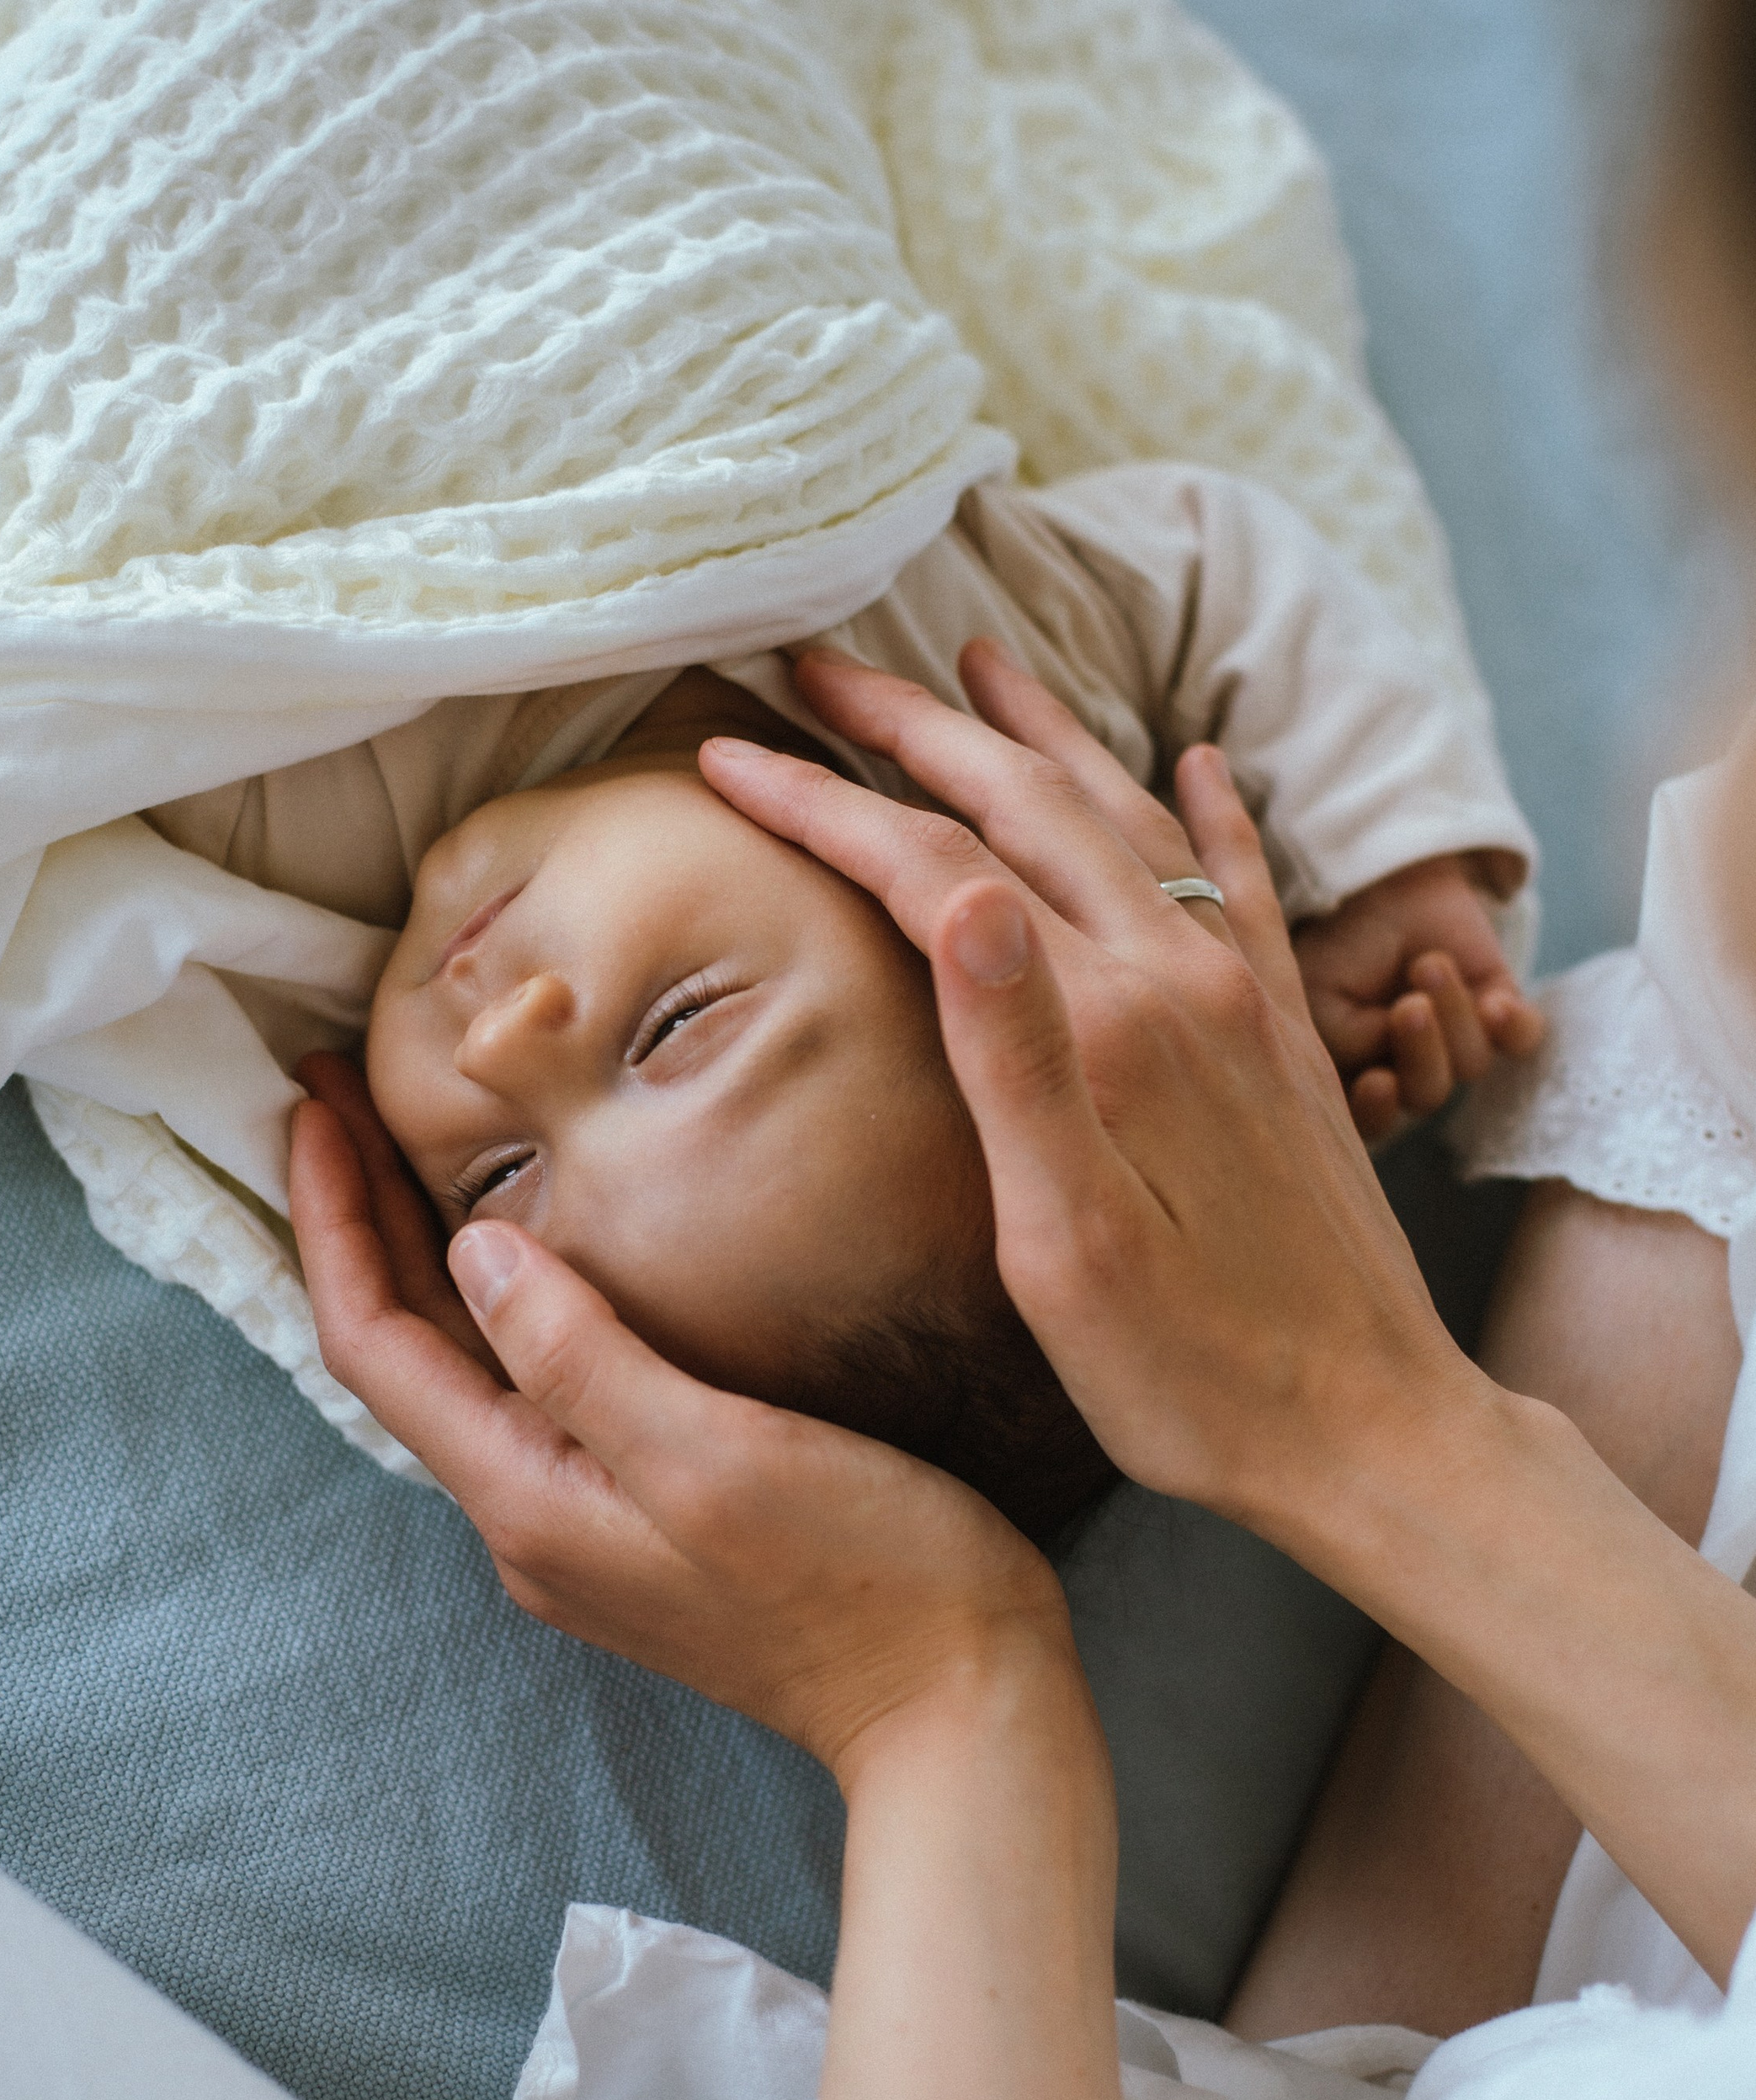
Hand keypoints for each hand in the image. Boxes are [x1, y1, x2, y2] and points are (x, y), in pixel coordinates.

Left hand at [288, 1055, 1072, 1785]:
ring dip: (423, 1254)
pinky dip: (501, 1300)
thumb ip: (582, 1356)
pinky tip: (531, 1249)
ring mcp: (583, 1526)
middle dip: (362, 1218)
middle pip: (405, 1351)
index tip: (316, 1099)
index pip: (375, 1343)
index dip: (333, 1216)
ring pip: (462, 1368)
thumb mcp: (713, 1454)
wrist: (958, 1706)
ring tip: (402, 1145)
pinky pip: (529, 1389)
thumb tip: (476, 1250)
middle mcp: (531, 1520)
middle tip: (336, 1089)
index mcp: (528, 1500)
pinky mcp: (642, 1518)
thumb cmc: (865, 1580)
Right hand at [695, 640, 1469, 1546]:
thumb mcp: (1066, 1243)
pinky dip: (1205, 805)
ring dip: (1040, 733)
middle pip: (1028, 804)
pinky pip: (1238, 880)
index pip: (935, 866)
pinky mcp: (1287, 1038)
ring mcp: (1243, 1001)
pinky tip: (1199, 763)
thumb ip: (1015, 1054)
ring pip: (1127, 815)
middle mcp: (1181, 981)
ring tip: (977, 665)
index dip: (823, 800)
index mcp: (1108, 1027)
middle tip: (817, 668)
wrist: (1373, 1434)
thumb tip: (962, 889)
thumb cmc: (1194, 1373)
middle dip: (912, 724)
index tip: (727, 751)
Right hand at [1294, 853, 1544, 1144]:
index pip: (1371, 1122)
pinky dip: (1512, 1026)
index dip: (1377, 1114)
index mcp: (1358, 1077)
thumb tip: (1385, 1070)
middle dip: (1421, 1055)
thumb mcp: (1318, 996)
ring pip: (1470, 1063)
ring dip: (1453, 1012)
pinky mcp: (1500, 1013)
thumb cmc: (1339, 944)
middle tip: (1411, 1008)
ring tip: (1430, 964)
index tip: (1377, 1082)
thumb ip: (1346, 1046)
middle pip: (1426, 1095)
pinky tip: (1496, 1003)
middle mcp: (1410, 1070)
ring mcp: (1457, 1043)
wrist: (1381, 882)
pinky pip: (1522, 1039)